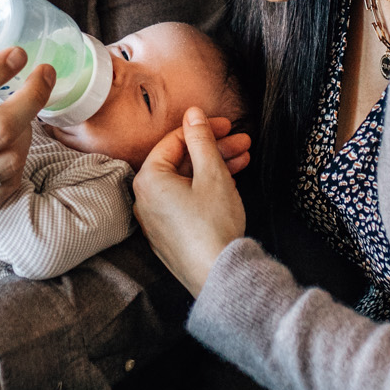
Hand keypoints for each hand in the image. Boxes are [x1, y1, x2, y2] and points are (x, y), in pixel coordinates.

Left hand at [134, 107, 247, 295]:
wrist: (219, 275)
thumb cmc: (214, 226)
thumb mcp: (212, 174)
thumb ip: (201, 140)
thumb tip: (193, 114)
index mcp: (148, 180)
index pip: (174, 141)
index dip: (203, 129)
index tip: (227, 125)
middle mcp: (145, 199)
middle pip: (181, 162)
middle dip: (214, 149)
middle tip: (241, 142)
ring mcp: (156, 219)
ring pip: (185, 182)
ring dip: (214, 167)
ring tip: (244, 160)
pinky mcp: (169, 234)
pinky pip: (184, 201)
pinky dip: (205, 189)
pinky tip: (229, 182)